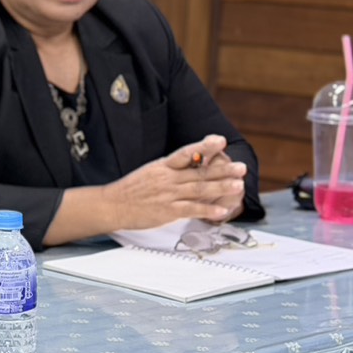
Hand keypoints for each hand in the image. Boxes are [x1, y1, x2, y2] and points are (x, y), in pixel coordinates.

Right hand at [103, 134, 247, 229]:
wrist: (111, 205)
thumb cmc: (131, 190)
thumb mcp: (150, 172)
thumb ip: (171, 169)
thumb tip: (193, 163)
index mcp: (163, 166)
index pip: (186, 153)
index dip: (204, 146)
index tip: (220, 141)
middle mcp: (167, 178)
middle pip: (199, 172)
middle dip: (222, 170)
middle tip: (241, 167)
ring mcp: (168, 195)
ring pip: (199, 190)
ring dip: (221, 188)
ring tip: (239, 186)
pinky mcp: (167, 211)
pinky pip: (191, 210)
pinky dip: (208, 210)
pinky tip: (222, 211)